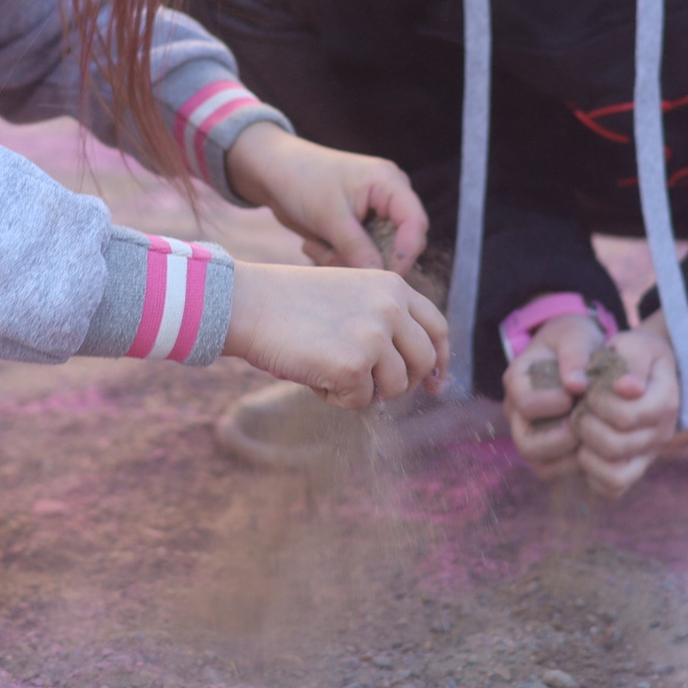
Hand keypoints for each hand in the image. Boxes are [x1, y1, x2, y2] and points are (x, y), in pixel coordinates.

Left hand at [223, 124, 428, 273]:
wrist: (271, 172)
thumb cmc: (301, 181)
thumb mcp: (329, 216)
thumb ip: (356, 247)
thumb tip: (381, 277)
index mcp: (389, 184)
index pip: (415, 222)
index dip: (406, 252)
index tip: (386, 276)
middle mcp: (388, 199)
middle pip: (398, 244)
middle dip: (366, 260)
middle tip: (332, 259)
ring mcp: (373, 215)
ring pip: (376, 255)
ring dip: (346, 261)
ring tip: (315, 249)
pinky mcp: (357, 229)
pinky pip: (358, 256)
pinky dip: (337, 257)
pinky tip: (313, 245)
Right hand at [223, 262, 447, 407]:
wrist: (248, 304)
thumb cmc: (289, 304)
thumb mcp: (350, 296)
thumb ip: (385, 319)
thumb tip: (419, 370)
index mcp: (393, 286)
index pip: (436, 328)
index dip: (439, 359)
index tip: (435, 383)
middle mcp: (391, 308)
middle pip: (424, 361)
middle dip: (403, 382)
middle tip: (374, 388)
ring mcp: (374, 336)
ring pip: (396, 387)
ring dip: (366, 391)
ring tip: (330, 372)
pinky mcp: (354, 365)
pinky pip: (361, 402)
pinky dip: (336, 398)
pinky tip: (313, 375)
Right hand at [502, 311, 606, 480]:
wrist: (579, 349)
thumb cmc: (575, 339)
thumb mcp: (575, 334)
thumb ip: (575, 354)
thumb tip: (576, 385)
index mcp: (518, 380)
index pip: (526, 403)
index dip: (554, 403)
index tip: (579, 391)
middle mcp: (517, 412)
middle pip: (527, 443)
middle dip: (562, 438)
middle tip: (586, 423)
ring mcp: (530, 433)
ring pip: (540, 463)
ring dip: (571, 456)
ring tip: (594, 435)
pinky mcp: (546, 449)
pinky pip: (554, 470)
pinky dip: (576, 465)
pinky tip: (597, 446)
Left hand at [571, 325, 680, 499]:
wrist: (645, 370)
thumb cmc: (632, 356)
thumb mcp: (632, 344)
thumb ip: (630, 361)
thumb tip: (627, 388)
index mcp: (665, 401)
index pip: (626, 416)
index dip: (598, 403)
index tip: (590, 387)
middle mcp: (661, 434)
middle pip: (616, 446)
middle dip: (587, 425)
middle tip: (581, 408)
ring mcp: (648, 455)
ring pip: (614, 475)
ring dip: (587, 453)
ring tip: (582, 430)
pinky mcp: (634, 469)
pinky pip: (612, 488)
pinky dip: (592, 473)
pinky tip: (586, 448)